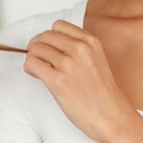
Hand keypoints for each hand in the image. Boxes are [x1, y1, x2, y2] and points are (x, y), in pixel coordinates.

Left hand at [23, 20, 133, 142]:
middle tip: (38, 58)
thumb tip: (53, 46)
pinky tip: (37, 76)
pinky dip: (30, 68)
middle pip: (45, 36)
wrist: (112, 116)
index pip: (59, 25)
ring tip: (38, 69)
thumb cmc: (104, 94)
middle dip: (37, 46)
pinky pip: (32, 64)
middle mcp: (80, 49)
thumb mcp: (97, 59)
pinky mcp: (58, 81)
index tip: (48, 47)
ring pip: (36, 49)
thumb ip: (80, 49)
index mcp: (91, 41)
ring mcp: (69, 64)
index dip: (49, 37)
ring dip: (32, 58)